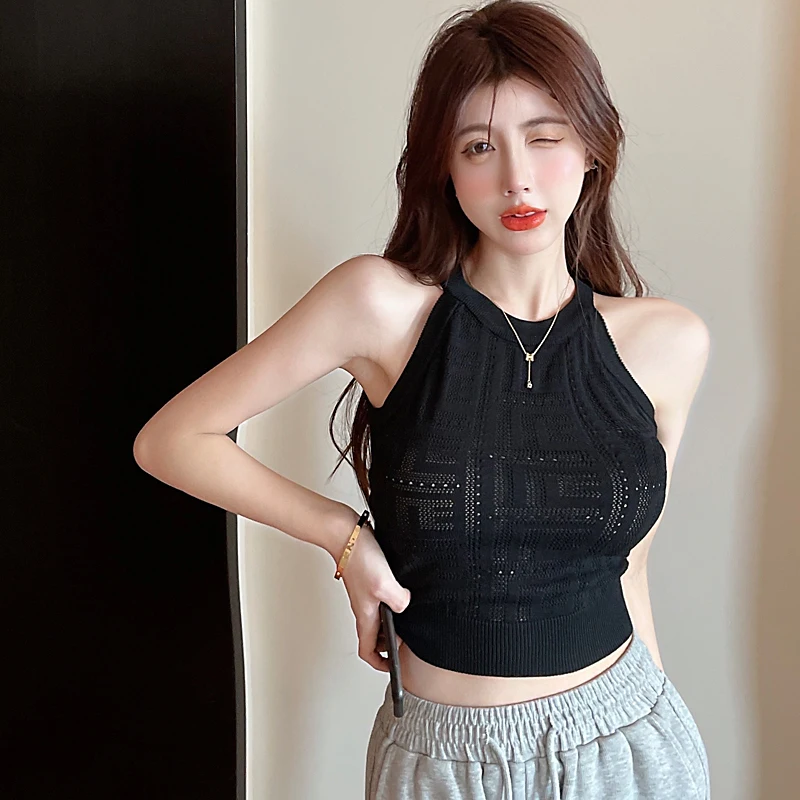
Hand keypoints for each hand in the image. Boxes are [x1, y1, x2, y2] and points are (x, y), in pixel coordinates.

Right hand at [339, 520, 410, 671]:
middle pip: (375, 637)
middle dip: (390, 643)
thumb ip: (399, 601)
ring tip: (409, 619)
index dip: (381, 663)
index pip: (368, 651)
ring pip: (379, 618)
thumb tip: (406, 606)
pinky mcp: (370, 581)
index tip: (395, 666)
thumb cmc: (359, 558)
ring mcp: (366, 595)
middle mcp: (364, 608)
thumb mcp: (384, 585)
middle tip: (408, 641)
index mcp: (365, 616)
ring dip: (393, 623)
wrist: (346, 534)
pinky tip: (404, 592)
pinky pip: (382, 599)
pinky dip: (393, 602)